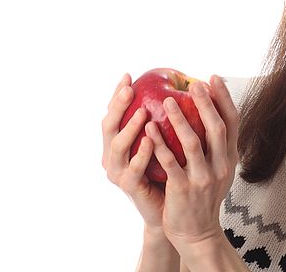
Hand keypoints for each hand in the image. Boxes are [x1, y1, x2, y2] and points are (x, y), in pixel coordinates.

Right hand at [101, 73, 165, 229]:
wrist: (168, 208)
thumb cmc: (167, 169)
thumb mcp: (164, 140)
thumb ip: (164, 118)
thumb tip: (178, 85)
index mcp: (118, 141)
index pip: (114, 112)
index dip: (118, 94)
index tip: (129, 76)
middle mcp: (112, 155)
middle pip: (108, 126)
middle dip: (117, 106)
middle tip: (129, 89)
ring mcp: (118, 172)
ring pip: (117, 147)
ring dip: (129, 128)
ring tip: (142, 111)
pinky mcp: (129, 187)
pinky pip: (133, 169)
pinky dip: (141, 154)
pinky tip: (150, 140)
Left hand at [144, 74, 239, 253]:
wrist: (197, 232)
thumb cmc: (203, 196)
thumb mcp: (218, 169)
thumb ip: (216, 145)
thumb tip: (209, 109)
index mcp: (230, 158)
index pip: (233, 122)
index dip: (224, 98)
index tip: (213, 77)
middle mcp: (221, 166)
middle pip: (216, 127)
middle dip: (205, 103)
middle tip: (193, 83)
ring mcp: (203, 178)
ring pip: (193, 142)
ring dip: (180, 119)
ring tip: (167, 100)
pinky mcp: (183, 189)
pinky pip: (170, 162)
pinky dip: (159, 143)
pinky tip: (149, 127)